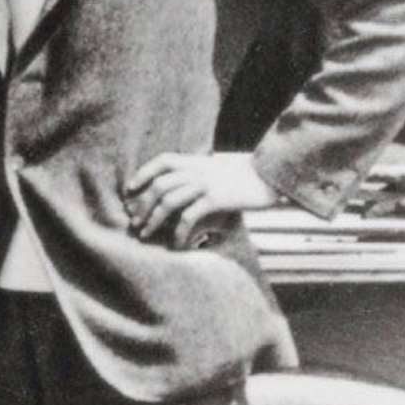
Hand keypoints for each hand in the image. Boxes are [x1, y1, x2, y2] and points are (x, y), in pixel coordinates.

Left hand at [124, 151, 277, 247]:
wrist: (274, 175)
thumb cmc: (248, 176)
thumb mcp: (220, 169)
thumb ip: (200, 174)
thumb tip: (181, 187)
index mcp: (197, 161)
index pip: (162, 161)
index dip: (143, 173)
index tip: (130, 188)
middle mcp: (197, 170)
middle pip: (159, 186)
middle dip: (143, 205)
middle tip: (135, 222)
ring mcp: (205, 184)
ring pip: (167, 201)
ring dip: (153, 220)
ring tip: (146, 234)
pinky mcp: (215, 199)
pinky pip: (188, 217)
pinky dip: (179, 232)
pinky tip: (177, 243)